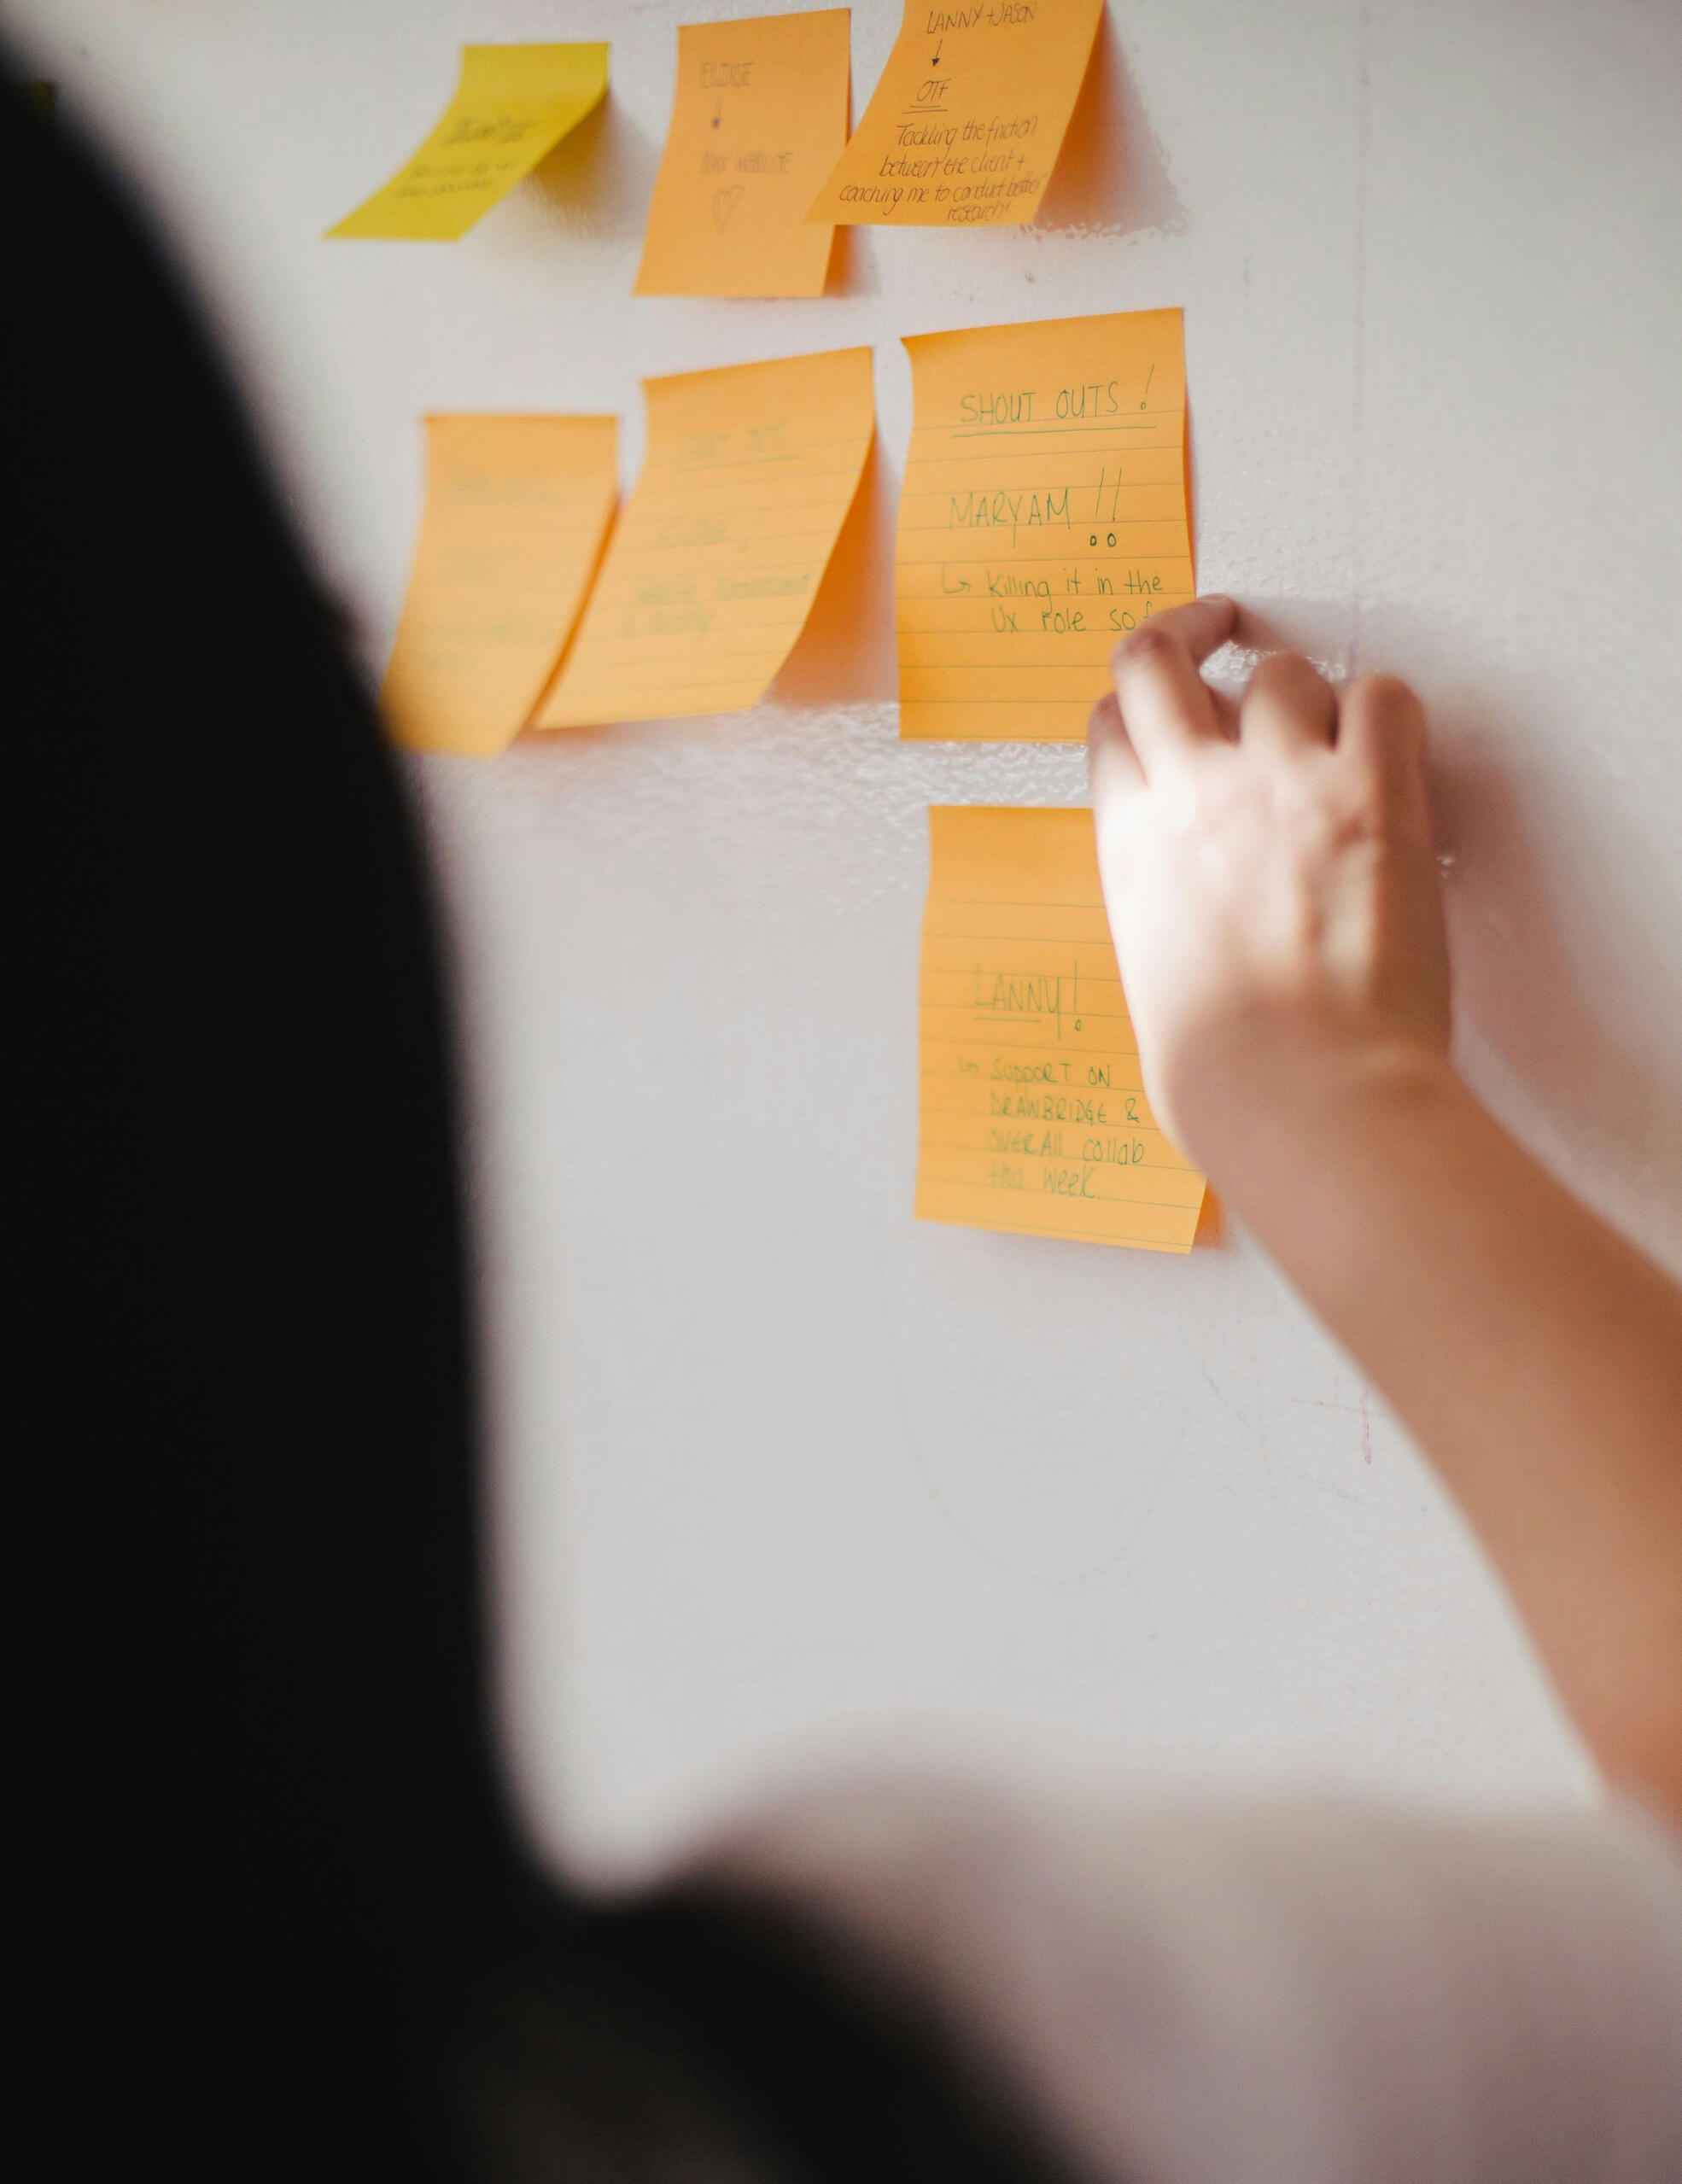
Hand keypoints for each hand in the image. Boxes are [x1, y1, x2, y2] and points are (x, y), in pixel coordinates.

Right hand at [1088, 597, 1449, 1165]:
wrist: (1303, 1094)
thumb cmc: (1230, 1081)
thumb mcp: (1154, 991)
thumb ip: (1169, 928)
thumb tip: (1198, 939)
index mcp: (1129, 847)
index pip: (1109, 726)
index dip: (1137, 707)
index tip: (1161, 703)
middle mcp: (1193, 794)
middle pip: (1159, 657)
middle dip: (1189, 627)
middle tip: (1217, 623)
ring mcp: (1281, 781)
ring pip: (1282, 670)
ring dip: (1304, 695)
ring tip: (1331, 738)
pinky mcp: (1371, 792)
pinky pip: (1381, 695)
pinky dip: (1386, 710)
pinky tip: (1391, 751)